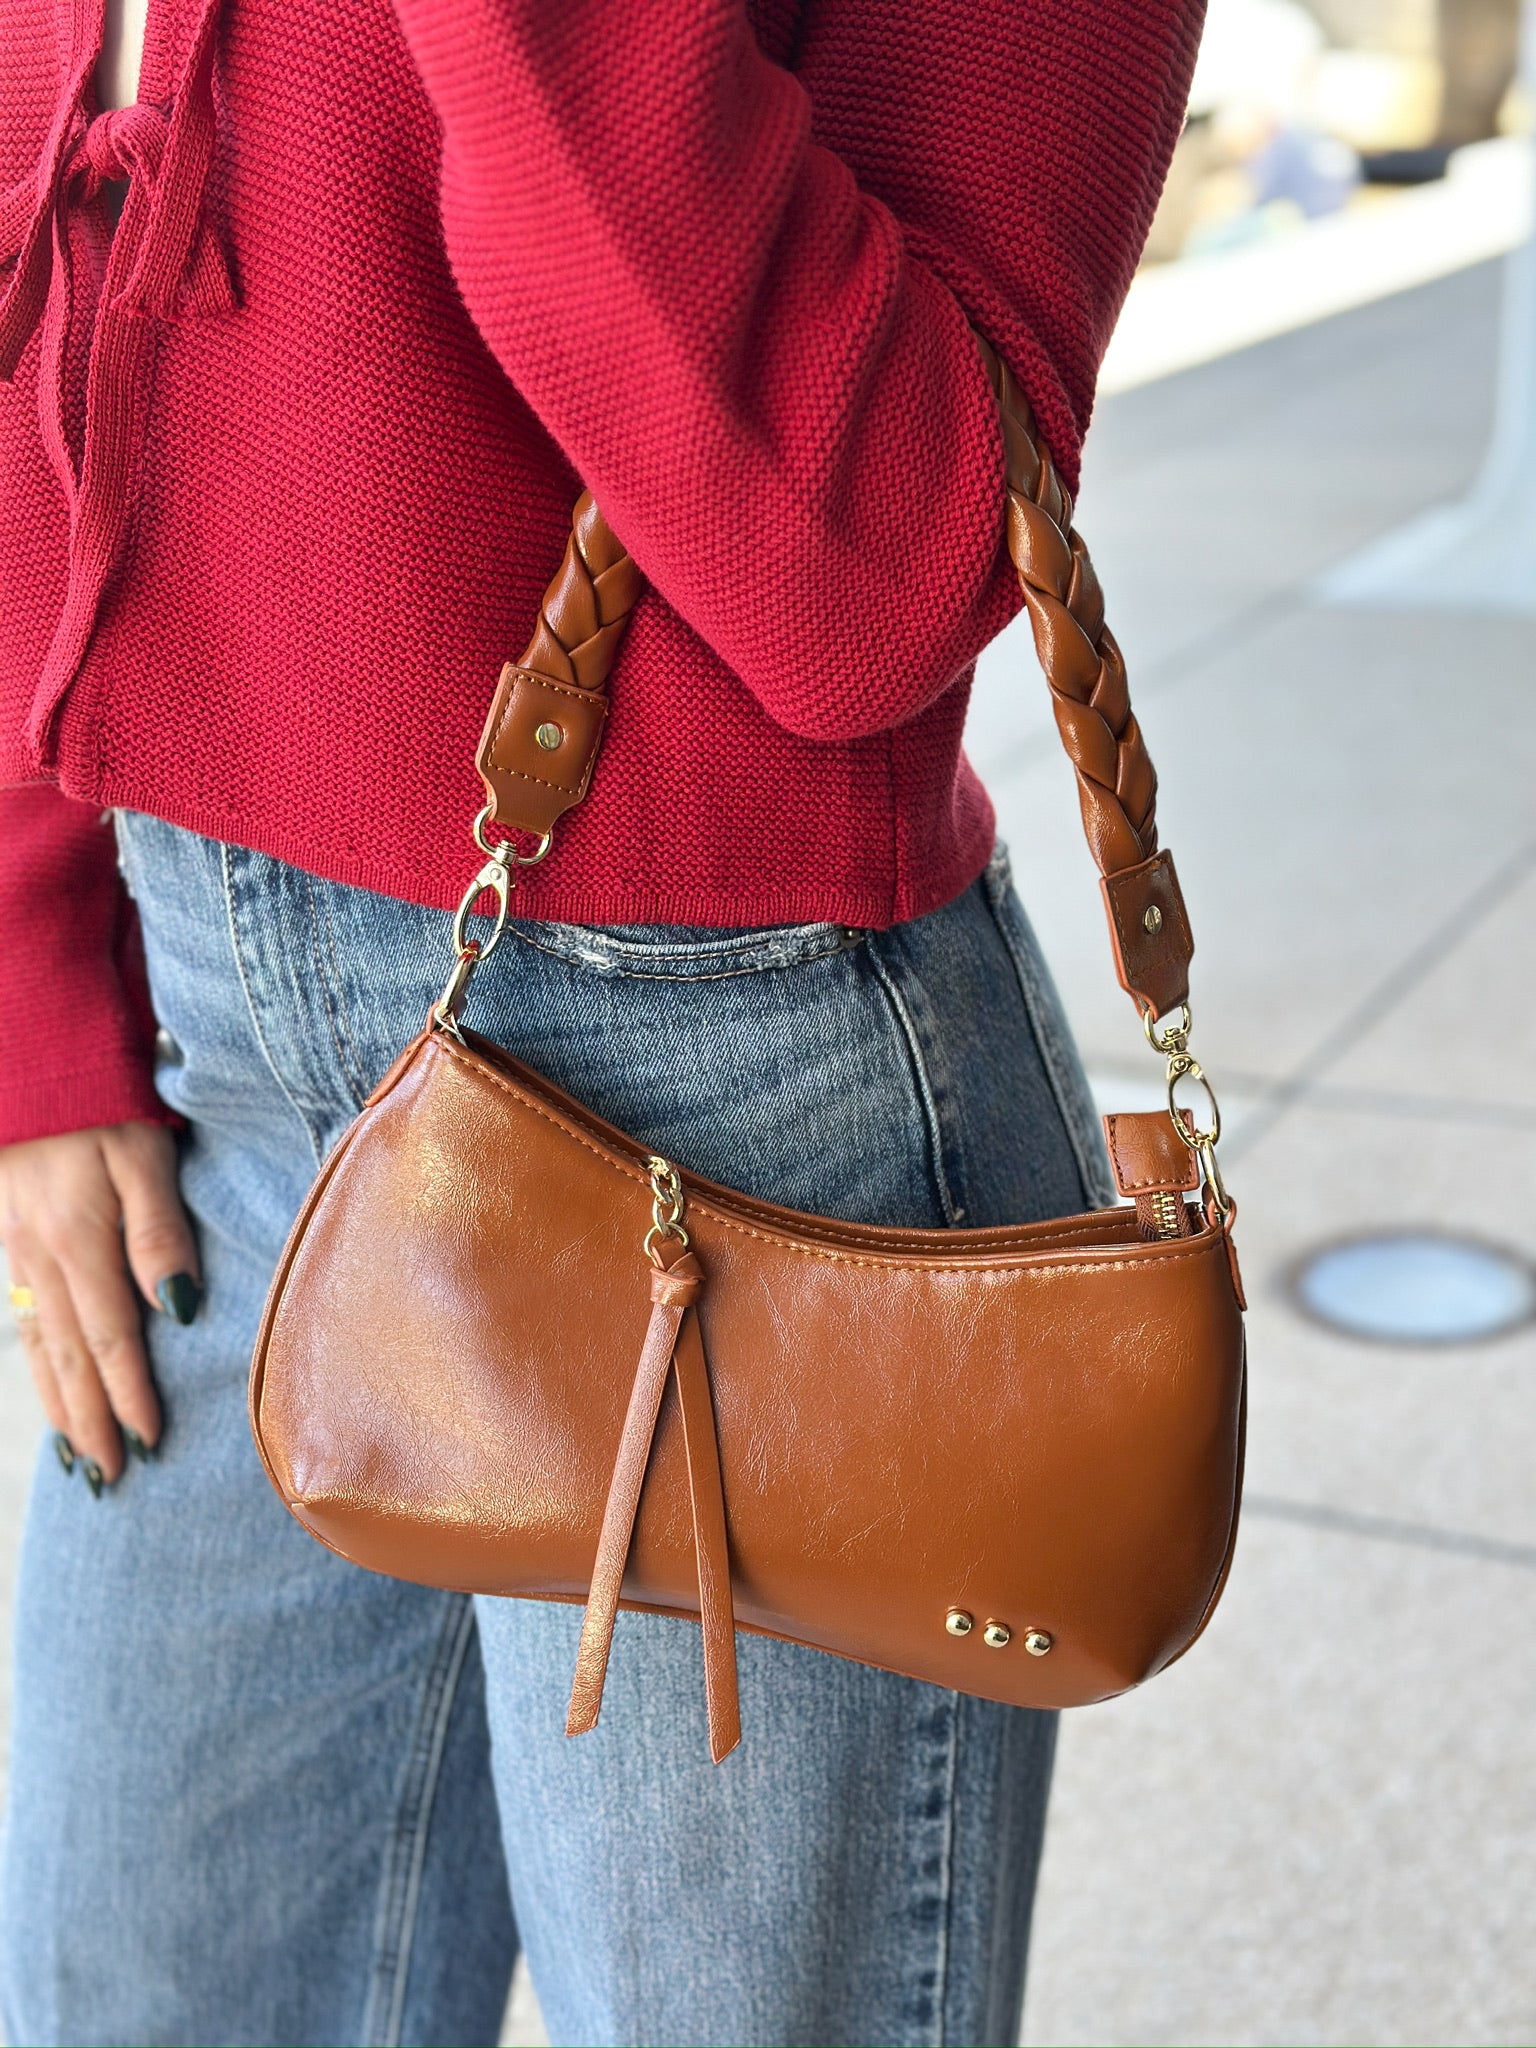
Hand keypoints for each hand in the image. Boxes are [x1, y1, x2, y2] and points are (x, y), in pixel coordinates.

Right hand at [0, 1122, 198, 1488]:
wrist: (33, 1061)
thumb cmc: (105, 1102)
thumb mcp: (144, 1156)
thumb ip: (160, 1231)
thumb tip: (179, 1307)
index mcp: (79, 1239)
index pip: (111, 1336)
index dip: (129, 1393)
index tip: (150, 1443)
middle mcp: (42, 1256)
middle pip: (70, 1356)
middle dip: (91, 1420)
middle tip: (115, 1478)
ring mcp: (19, 1252)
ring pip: (39, 1344)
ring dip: (60, 1404)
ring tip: (81, 1458)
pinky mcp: (11, 1241)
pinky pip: (24, 1318)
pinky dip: (37, 1363)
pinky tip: (50, 1385)